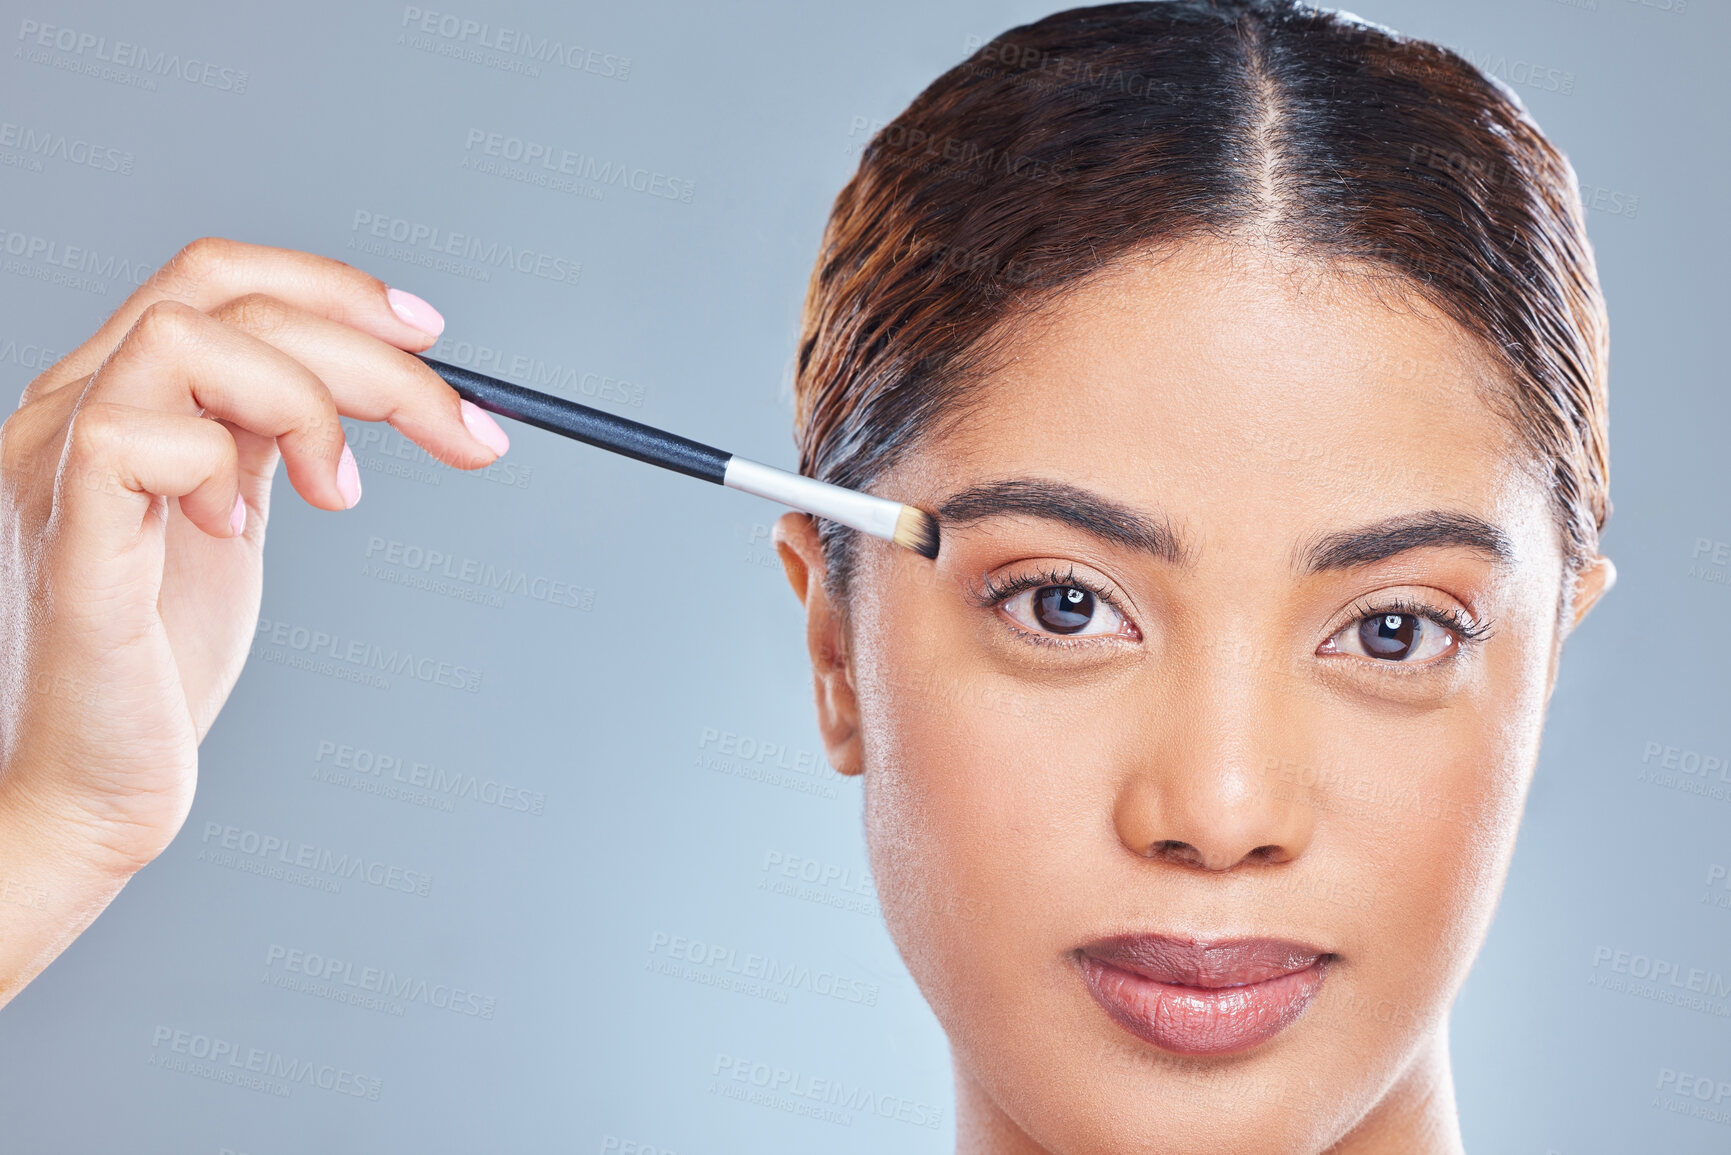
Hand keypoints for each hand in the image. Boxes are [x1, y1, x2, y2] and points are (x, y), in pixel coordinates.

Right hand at [0, 238, 510, 1003]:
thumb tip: (380, 385)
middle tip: (458, 431)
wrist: (91, 784)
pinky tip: (237, 530)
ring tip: (335, 493)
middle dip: (373, 358)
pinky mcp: (68, 544)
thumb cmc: (157, 663)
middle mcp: (73, 412)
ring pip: (184, 339)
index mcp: (118, 398)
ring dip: (303, 402)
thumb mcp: (233, 518)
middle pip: (227, 298)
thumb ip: (272, 441)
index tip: (427, 335)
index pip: (216, 279)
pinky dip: (219, 468)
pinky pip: (132, 439)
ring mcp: (56, 470)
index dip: (331, 286)